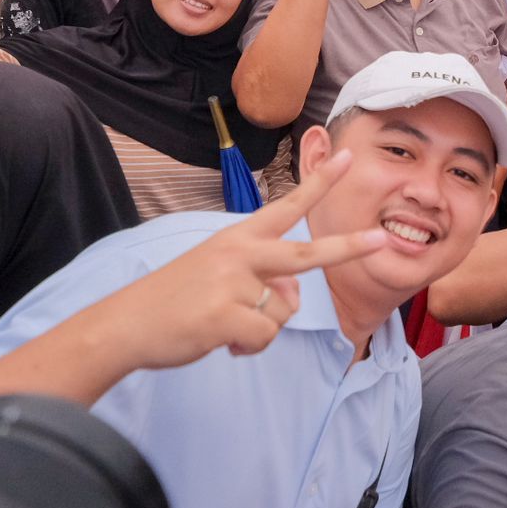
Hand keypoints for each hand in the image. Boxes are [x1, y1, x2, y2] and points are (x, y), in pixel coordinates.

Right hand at [80, 150, 387, 372]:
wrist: (127, 322)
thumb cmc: (177, 298)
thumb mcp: (220, 274)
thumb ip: (262, 278)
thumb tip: (293, 294)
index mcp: (238, 238)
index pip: (286, 206)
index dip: (319, 184)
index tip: (347, 159)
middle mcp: (239, 254)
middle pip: (305, 253)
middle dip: (346, 247)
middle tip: (379, 239)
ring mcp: (232, 283)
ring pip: (282, 312)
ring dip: (261, 328)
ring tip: (226, 323)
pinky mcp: (224, 316)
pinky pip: (263, 337)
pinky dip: (248, 348)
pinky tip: (222, 340)